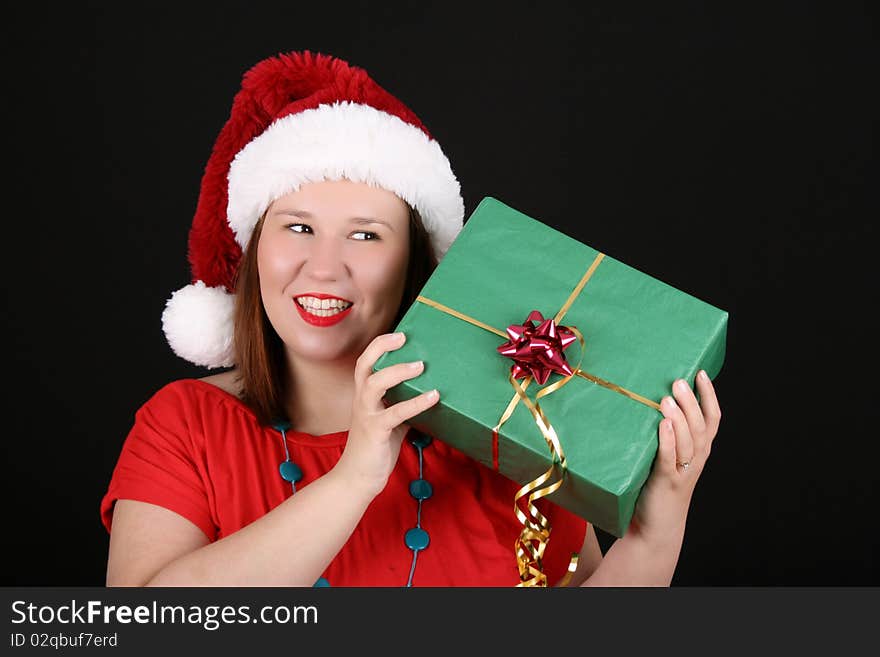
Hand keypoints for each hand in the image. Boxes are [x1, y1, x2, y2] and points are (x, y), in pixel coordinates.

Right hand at [334, 332, 439, 497]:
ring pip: (374, 383)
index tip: (400, 335)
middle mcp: (362, 401)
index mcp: (364, 396)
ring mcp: (366, 415)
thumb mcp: (391, 421)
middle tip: (404, 338)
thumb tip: (432, 392)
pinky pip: (395, 413)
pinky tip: (434, 397)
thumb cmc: (376, 448)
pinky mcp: (375, 431)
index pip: (366, 362)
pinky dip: (416, 403)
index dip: (380, 345)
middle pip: (364, 365)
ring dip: (398, 372)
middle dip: (382, 347)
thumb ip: (403, 405)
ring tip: (421, 365)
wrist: (358, 478)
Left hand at [629, 370, 721, 543]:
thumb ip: (666, 435)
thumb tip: (651, 400)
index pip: (712, 419)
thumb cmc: (657, 487)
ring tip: (668, 399)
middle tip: (679, 381)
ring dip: (679, 418)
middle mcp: (696, 459)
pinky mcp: (666, 482)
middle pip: (700, 426)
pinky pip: (669, 458)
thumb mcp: (667, 458)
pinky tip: (662, 425)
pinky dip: (667, 441)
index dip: (709, 396)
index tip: (700, 373)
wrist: (655, 528)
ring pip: (688, 441)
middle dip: (691, 402)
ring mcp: (682, 471)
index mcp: (699, 451)